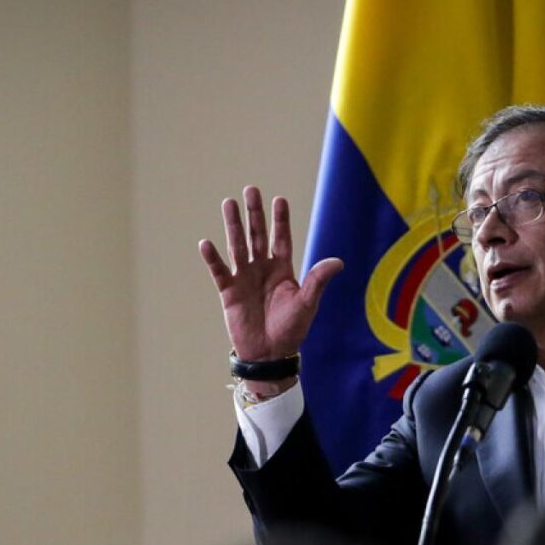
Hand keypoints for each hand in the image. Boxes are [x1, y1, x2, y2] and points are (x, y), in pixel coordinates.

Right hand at [199, 186, 342, 362]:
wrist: (270, 354)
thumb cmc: (291, 329)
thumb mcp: (307, 303)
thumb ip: (318, 280)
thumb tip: (338, 262)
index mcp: (282, 269)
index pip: (281, 238)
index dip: (280, 219)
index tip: (279, 199)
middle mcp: (262, 269)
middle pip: (257, 235)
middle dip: (254, 213)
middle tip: (250, 189)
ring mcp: (244, 278)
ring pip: (238, 246)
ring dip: (233, 226)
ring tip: (228, 203)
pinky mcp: (229, 292)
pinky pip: (220, 271)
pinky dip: (213, 259)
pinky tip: (206, 243)